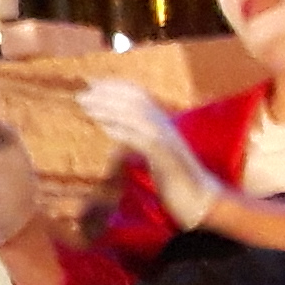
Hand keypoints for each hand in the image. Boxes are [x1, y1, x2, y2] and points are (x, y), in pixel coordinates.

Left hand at [78, 78, 222, 228]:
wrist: (202, 200)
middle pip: (137, 102)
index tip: (93, 83)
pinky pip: (145, 141)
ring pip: (138, 117)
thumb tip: (115, 129)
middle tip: (82, 94)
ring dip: (110, 110)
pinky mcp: (168, 159)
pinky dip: (125, 132)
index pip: (140, 97)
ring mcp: (169, 142)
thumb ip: (140, 140)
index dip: (116, 88)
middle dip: (108, 95)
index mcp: (164, 126)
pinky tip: (107, 129)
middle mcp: (167, 128)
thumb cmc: (177, 180)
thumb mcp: (155, 155)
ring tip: (87, 106)